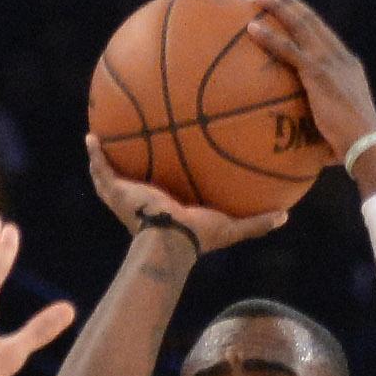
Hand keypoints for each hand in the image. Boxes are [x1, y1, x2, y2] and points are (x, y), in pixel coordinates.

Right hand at [85, 136, 288, 255]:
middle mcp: (147, 199)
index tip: (172, 151)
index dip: (169, 170)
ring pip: (113, 173)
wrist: (171, 242)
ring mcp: (128, 196)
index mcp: (171, 204)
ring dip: (106, 155)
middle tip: (135, 134)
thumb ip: (257, 221)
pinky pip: (102, 171)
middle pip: (138, 175)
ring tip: (99, 133)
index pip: (169, 184)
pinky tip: (90, 136)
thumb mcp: (232, 226)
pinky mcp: (116, 193)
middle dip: (134, 158)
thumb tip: (286, 216)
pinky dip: (94, 155)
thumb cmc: (199, 238)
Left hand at [244, 0, 375, 165]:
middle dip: (288, 2)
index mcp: (347, 66)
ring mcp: (330, 63)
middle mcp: (340, 57)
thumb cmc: (352, 149)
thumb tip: (305, 145)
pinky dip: (270, 37)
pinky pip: (289, 50)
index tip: (288, 8)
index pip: (323, 34)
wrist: (367, 146)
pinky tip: (251, 28)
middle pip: (311, 20)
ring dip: (278, 6)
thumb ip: (321, 124)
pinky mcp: (318, 74)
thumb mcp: (336, 128)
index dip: (304, 18)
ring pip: (300, 24)